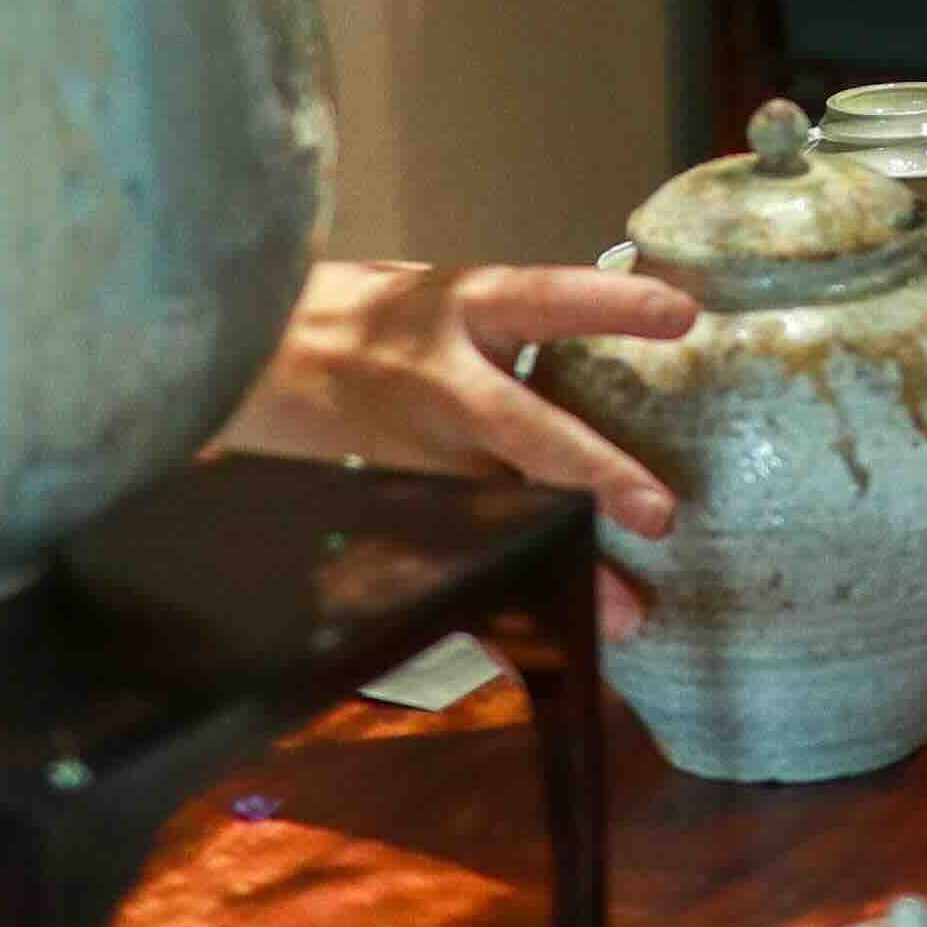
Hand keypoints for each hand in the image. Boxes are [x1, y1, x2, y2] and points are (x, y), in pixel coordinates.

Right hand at [223, 258, 700, 632]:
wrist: (243, 351)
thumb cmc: (360, 312)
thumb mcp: (436, 289)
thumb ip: (516, 318)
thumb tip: (622, 322)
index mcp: (459, 309)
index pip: (546, 299)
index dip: (612, 304)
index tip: (683, 315)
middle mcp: (439, 383)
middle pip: (522, 429)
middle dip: (592, 475)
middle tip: (659, 516)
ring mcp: (410, 451)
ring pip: (492, 514)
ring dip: (557, 568)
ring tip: (621, 616)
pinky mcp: (385, 503)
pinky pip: (446, 558)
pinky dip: (493, 605)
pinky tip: (542, 638)